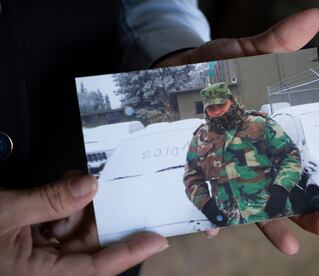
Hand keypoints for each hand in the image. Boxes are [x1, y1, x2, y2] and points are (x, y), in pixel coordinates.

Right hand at [0, 174, 167, 274]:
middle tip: (103, 188)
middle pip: (87, 245)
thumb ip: (51, 200)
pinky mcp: (27, 244)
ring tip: (74, 182)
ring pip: (73, 232)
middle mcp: (41, 271)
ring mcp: (34, 257)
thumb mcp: (6, 213)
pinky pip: (57, 225)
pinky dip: (62, 206)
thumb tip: (90, 186)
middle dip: (96, 215)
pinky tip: (63, 188)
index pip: (96, 267)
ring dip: (77, 206)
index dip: (129, 252)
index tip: (157, 239)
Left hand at [156, 7, 318, 251]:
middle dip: (306, 211)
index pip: (304, 164)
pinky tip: (217, 226)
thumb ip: (276, 44)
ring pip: (251, 202)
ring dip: (269, 223)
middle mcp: (252, 157)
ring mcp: (225, 168)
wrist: (172, 76)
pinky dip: (213, 214)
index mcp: (270, 134)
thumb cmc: (214, 67)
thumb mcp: (245, 55)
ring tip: (289, 245)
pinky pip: (206, 199)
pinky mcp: (197, 172)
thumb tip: (313, 17)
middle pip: (284, 190)